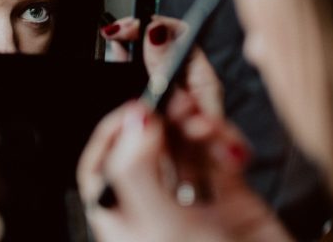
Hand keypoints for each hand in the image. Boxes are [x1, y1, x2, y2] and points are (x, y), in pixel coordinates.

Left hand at [78, 18, 293, 241]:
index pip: (100, 169)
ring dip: (196, 126)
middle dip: (162, 121)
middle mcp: (154, 205)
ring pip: (184, 143)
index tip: (132, 110)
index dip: (111, 135)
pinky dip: (226, 142)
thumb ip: (137, 172)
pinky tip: (232, 151)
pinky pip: (219, 152)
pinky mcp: (228, 191)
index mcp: (125, 219)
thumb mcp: (163, 229)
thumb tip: (131, 124)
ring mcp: (191, 196)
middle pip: (146, 147)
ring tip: (206, 123)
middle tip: (177, 103)